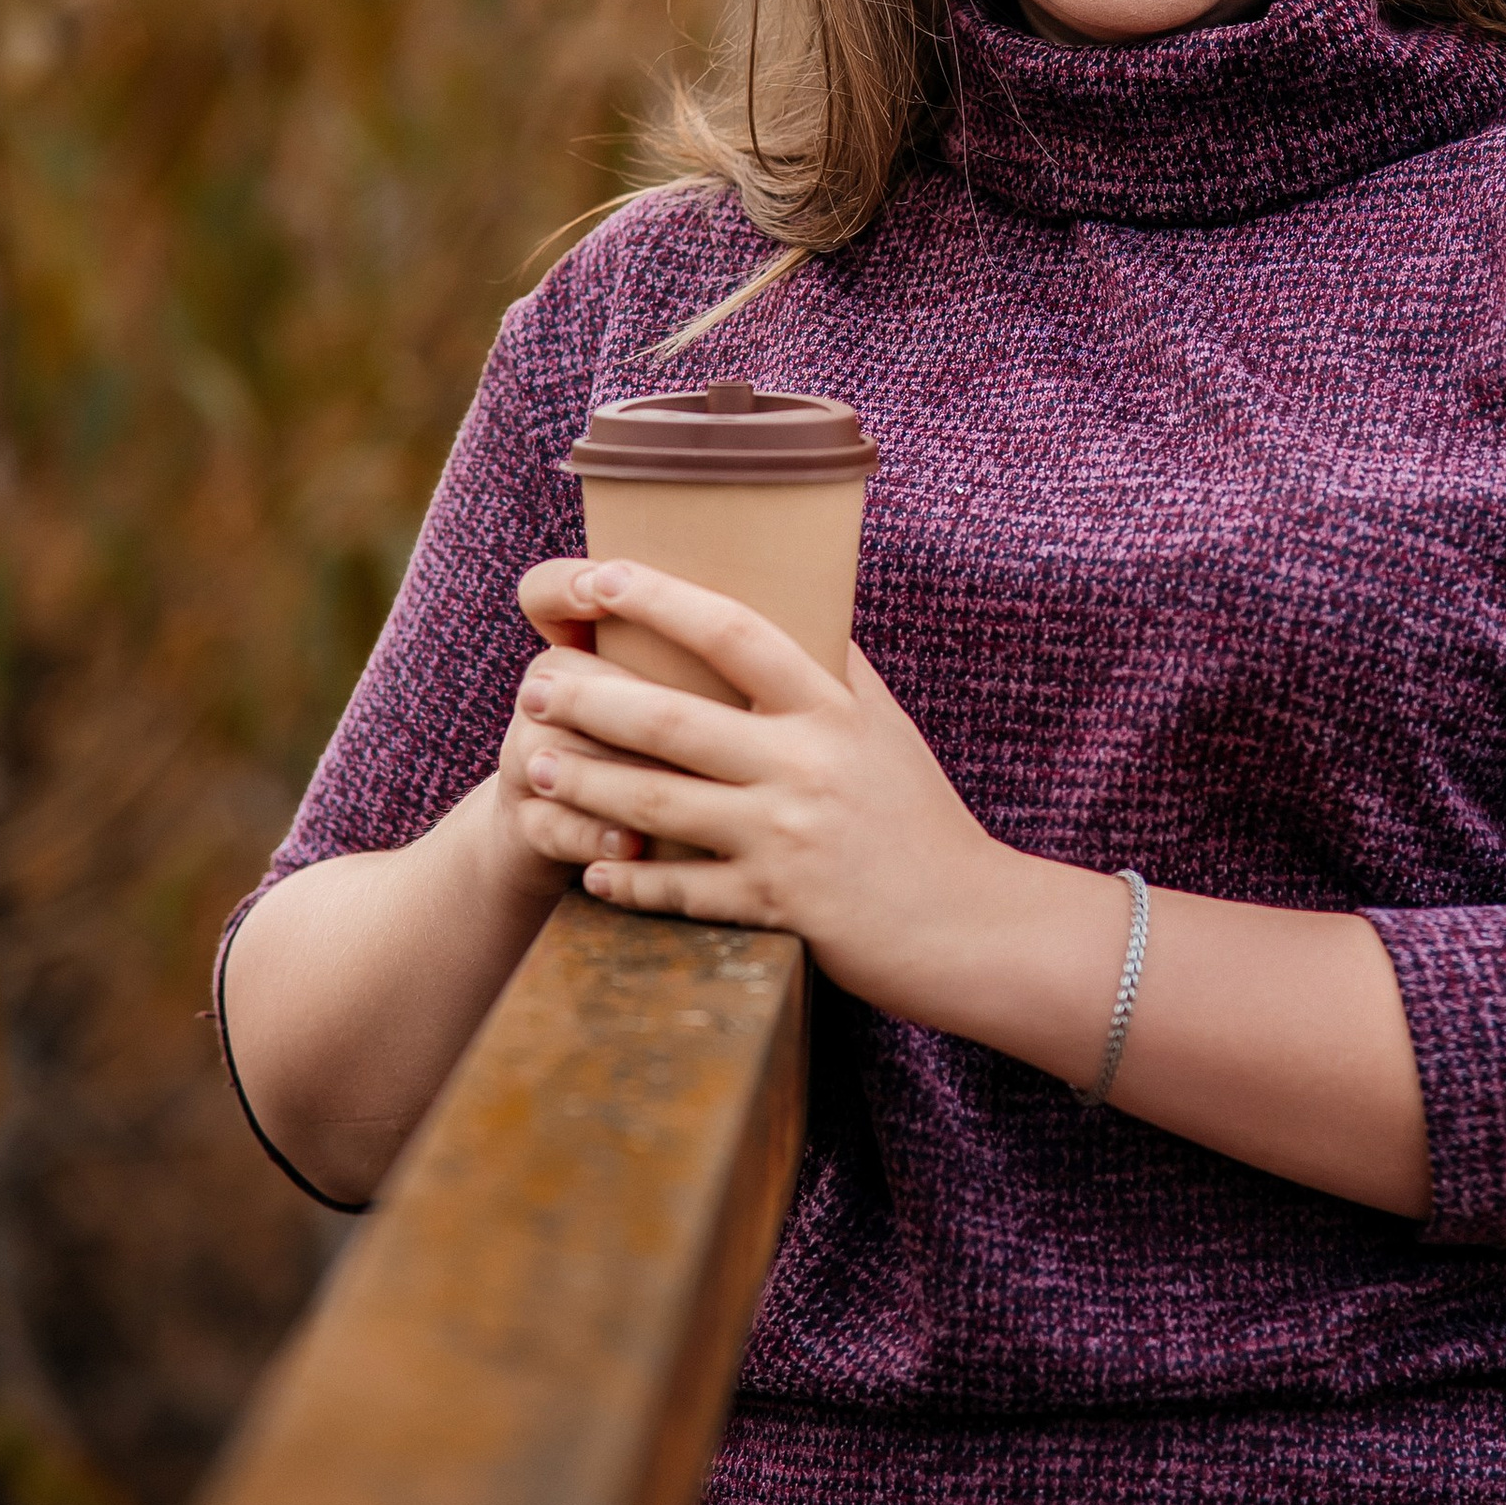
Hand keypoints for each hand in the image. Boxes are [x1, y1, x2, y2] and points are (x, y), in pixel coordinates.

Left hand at [505, 556, 1035, 1027]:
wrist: (970, 926)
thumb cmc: (921, 817)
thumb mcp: (887, 729)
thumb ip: (837, 669)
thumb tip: (798, 599)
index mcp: (830, 710)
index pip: (737, 633)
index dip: (663, 600)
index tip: (601, 578)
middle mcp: (805, 765)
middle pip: (674, 720)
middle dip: (591, 700)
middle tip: (535, 685)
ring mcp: (787, 840)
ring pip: (659, 804)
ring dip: (587, 783)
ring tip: (536, 764)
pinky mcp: (776, 909)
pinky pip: (681, 891)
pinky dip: (629, 881)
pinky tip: (590, 867)